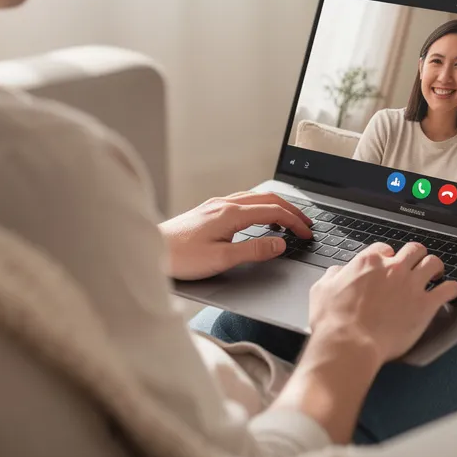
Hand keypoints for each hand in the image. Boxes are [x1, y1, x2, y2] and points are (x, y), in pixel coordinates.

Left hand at [160, 192, 312, 280]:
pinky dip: (260, 206)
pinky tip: (258, 216)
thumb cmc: (180, 257)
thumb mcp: (221, 259)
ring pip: (255, 197)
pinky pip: (242, 201)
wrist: (148, 249)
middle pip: (267, 199)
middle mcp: (224, 204)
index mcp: (231, 214)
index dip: (295, 222)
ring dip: (276, 206)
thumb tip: (280, 243)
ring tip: (289, 218)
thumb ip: (253, 250)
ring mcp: (215, 205)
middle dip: (291, 210)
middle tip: (306, 224)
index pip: (274, 212)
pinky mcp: (207, 211)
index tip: (308, 233)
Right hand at [308, 242, 456, 365]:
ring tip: (436, 274)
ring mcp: (411, 285)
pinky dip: (451, 289)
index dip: (388, 257)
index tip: (389, 265)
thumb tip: (339, 272)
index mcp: (368, 263)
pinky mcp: (425, 305)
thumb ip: (333, 275)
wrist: (349, 344)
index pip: (385, 249)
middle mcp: (393, 269)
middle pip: (413, 250)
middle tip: (415, 265)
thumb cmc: (334, 321)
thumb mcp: (322, 290)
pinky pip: (448, 289)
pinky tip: (450, 291)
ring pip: (434, 263)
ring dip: (436, 267)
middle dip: (415, 256)